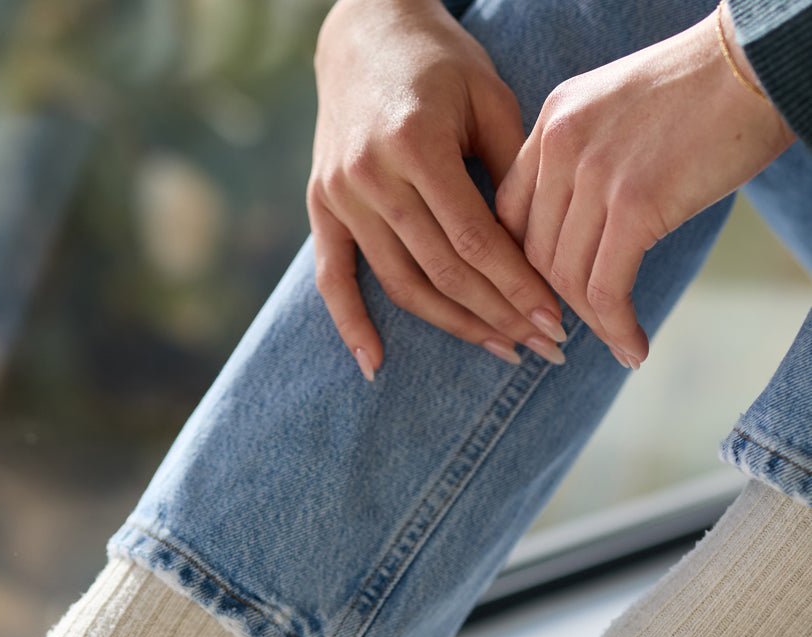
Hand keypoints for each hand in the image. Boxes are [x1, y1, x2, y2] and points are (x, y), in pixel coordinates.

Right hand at [309, 0, 567, 378]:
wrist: (366, 31)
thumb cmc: (441, 64)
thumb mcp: (488, 99)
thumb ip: (509, 172)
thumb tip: (540, 253)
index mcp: (418, 145)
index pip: (475, 240)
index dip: (517, 288)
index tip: (556, 321)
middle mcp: (373, 177)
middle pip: (442, 271)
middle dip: (498, 315)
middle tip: (542, 348)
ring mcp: (341, 196)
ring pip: (401, 284)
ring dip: (452, 325)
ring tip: (499, 349)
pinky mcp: (320, 207)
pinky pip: (333, 279)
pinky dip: (352, 325)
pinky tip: (376, 364)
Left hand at [496, 2, 796, 367]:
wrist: (764, 61)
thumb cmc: (703, 89)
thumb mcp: (614, 110)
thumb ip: (579, 160)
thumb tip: (572, 230)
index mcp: (552, 121)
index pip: (510, 216)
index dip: (522, 268)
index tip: (544, 297)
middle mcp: (561, 145)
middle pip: (535, 253)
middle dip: (556, 303)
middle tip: (578, 332)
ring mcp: (595, 174)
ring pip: (567, 277)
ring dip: (590, 322)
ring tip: (615, 341)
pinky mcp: (637, 204)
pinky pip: (607, 288)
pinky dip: (616, 328)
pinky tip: (633, 347)